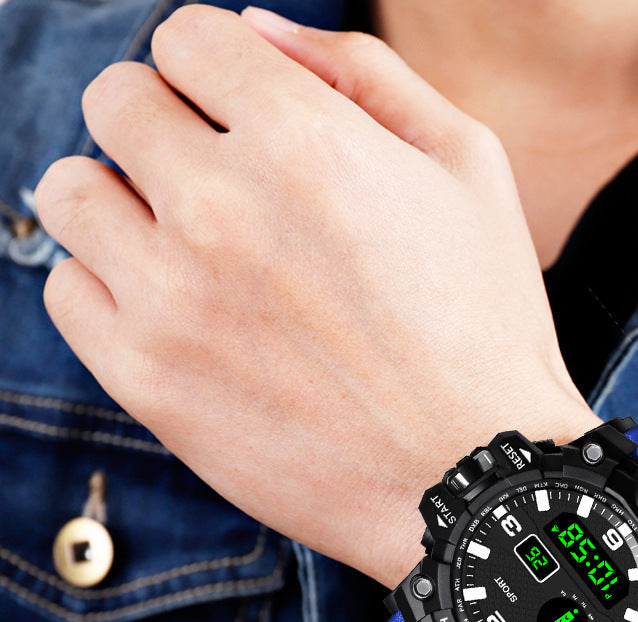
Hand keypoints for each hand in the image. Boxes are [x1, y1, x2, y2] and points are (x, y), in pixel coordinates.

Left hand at [35, 6, 597, 587]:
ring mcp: (173, 299)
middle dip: (166, 126)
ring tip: (187, 247)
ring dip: (122, 200)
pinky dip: (108, 287)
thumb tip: (257, 31)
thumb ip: (364, 72)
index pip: (187, 38)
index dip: (217, 70)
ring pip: (70, 192)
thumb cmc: (487, 325)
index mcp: (304, 138)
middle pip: (115, 103)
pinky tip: (175, 311)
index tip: (238, 116)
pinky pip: (66, 293)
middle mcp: (220, 207)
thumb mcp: (471, 168)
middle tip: (221, 186)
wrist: (473, 478)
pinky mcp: (149, 382)